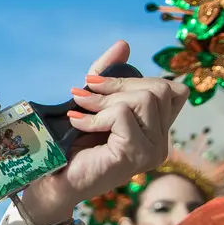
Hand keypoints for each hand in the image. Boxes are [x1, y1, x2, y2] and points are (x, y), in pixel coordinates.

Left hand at [24, 41, 187, 224]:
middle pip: (159, 89)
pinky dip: (95, 117)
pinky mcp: (136, 156)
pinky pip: (123, 116)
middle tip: (84, 96)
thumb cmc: (70, 144)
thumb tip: (124, 45)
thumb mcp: (91, 102)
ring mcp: (152, 151)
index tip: (99, 85)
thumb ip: (107, 74)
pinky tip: (77, 125)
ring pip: (145, 99)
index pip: (173, 89)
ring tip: (80, 111)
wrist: (50, 179)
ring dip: (105, 100)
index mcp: (157, 129)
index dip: (138, 79)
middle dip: (118, 86)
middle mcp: (161, 142)